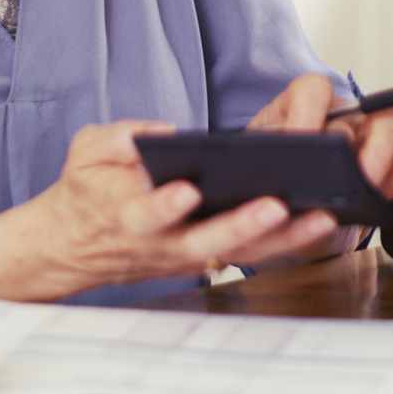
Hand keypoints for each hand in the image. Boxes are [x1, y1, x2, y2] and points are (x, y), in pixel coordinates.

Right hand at [23, 120, 339, 293]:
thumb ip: (117, 139)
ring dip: (279, 239)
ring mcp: (186, 256)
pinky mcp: (207, 259)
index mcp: (127, 214)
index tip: (186, 191)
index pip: (146, 215)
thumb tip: (162, 133)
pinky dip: (283, 243)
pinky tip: (316, 222)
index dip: (164, 206)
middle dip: (241, 225)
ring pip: (236, 252)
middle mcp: (161, 243)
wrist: (73, 244)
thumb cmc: (87, 191)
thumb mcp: (85, 152)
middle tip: (276, 206)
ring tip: (319, 217)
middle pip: (204, 241)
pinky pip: (248, 254)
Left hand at [232, 74, 392, 268]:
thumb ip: (261, 166)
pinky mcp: (389, 161)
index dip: (308, 111)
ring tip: (368, 186)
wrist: (284, 214)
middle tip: (346, 174)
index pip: (313, 89)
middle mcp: (339, 115)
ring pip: (392, 123)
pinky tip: (384, 195)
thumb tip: (273, 175)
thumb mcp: (253, 170)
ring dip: (383, 156)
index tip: (301, 140)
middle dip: (354, 143)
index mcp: (300, 105)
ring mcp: (368, 134)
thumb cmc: (266, 184)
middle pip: (360, 109)